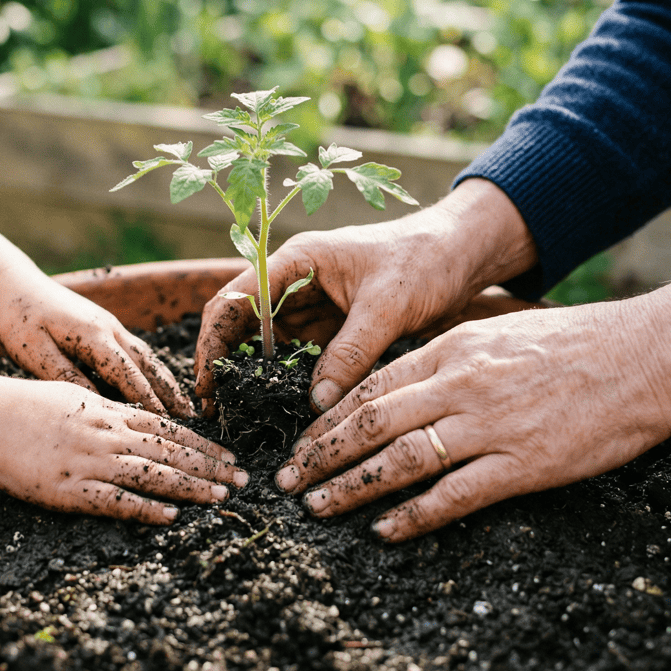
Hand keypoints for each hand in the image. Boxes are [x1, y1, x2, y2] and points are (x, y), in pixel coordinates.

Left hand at [0, 274, 193, 417]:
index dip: (147, 401)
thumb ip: (65, 376)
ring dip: (167, 382)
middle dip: (169, 394)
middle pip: (148, 365)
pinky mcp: (106, 325)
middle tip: (190, 420)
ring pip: (147, 357)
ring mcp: (111, 325)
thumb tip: (95, 403)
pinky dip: (154, 370)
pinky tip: (160, 384)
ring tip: (184, 407)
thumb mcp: (34, 353)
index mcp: (93, 336)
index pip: (127, 375)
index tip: (164, 426)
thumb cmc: (18, 320)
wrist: (14, 284)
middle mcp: (110, 328)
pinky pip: (138, 351)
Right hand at [0, 379, 244, 524]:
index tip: (228, 454)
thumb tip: (134, 419)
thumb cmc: (24, 404)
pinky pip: (115, 501)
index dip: (202, 443)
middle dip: (211, 466)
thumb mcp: (73, 396)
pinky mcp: (70, 489)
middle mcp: (109, 434)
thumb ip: (106, 410)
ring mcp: (91, 461)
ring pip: (154, 474)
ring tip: (222, 497)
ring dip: (192, 487)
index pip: (168, 428)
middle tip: (243, 479)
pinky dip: (145, 509)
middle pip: (171, 451)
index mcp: (110, 411)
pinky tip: (170, 517)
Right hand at [195, 179, 537, 412]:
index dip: (212, 342)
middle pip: (241, 324)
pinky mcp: (331, 327)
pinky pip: (299, 357)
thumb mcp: (387, 305)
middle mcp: (295, 282)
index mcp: (296, 261)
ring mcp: (311, 306)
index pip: (233, 300)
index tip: (207, 384)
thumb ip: (351, 352)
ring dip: (252, 376)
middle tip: (216, 411)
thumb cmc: (425, 260)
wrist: (463, 254)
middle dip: (224, 363)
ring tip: (240, 416)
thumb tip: (317, 403)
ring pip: (267, 345)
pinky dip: (288, 381)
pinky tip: (282, 408)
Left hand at [273, 282, 670, 541]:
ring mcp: (489, 425)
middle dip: (321, 454)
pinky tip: (384, 530)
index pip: (371, 386)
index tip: (300, 442)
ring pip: (401, 458)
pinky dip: (414, 515)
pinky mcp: (523, 464)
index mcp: (450, 350)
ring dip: (352, 485)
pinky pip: (455, 494)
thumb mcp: (494, 332)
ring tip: (317, 507)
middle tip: (287, 480)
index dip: (329, 418)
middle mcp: (459, 385)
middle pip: (371, 422)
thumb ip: (444, 357)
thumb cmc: (568, 342)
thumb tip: (398, 384)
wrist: (640, 356)